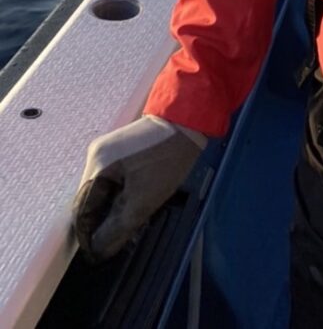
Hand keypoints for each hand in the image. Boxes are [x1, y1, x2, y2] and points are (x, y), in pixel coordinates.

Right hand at [72, 115, 207, 260]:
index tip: (99, 256)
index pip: (81, 212)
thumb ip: (116, 229)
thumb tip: (96, 251)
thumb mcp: (143, 201)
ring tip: (126, 226)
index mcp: (96, 167)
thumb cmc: (166, 160)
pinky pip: (110, 179)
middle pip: (89, 201)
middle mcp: (94, 156)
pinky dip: (117, 195)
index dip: (88, 237)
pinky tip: (131, 204)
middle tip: (118, 242)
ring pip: (100, 191)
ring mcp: (105, 149)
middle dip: (101, 223)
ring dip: (110, 210)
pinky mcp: (118, 147)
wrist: (188, 119)